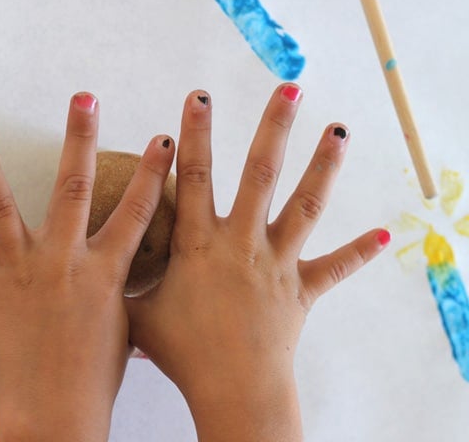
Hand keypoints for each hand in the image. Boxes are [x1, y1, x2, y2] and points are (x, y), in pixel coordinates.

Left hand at [0, 93, 174, 441]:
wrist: (56, 416)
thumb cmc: (94, 379)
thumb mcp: (121, 331)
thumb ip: (120, 296)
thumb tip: (125, 285)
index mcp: (103, 271)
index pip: (136, 212)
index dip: (152, 174)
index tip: (163, 141)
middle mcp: (64, 261)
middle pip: (74, 189)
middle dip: (79, 139)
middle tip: (82, 99)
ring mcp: (22, 273)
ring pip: (1, 206)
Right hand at [126, 85, 389, 441]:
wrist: (232, 389)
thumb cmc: (184, 354)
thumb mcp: (140, 316)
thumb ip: (124, 288)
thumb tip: (98, 278)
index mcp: (200, 244)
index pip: (192, 178)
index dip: (193, 136)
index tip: (198, 98)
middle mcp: (241, 242)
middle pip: (260, 174)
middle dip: (272, 128)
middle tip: (287, 90)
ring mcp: (276, 262)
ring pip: (304, 205)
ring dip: (322, 166)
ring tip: (337, 130)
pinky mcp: (301, 288)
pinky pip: (333, 267)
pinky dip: (357, 253)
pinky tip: (382, 235)